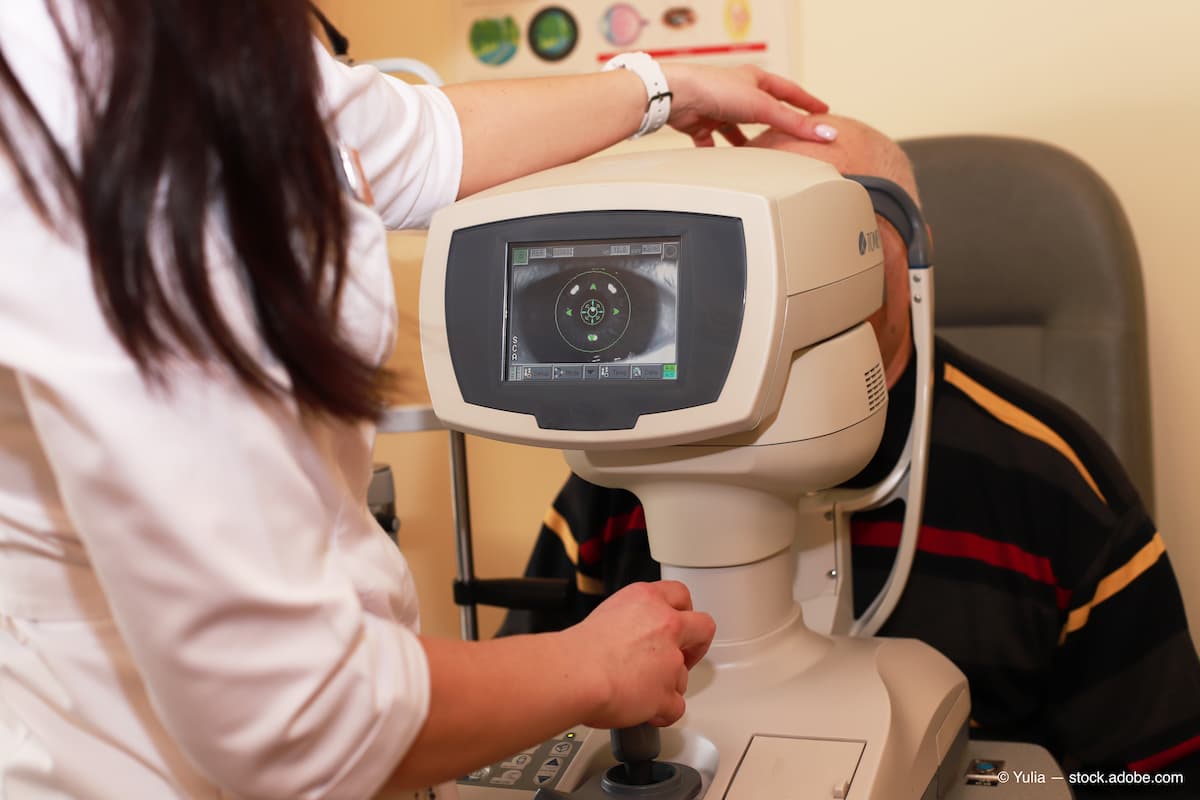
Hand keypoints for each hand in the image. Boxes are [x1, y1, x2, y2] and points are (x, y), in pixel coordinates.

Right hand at [564, 581, 715, 728]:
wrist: (575, 673)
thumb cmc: (579, 649)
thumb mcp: (606, 614)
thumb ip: (632, 620)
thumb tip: (634, 635)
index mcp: (647, 600)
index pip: (680, 594)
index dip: (682, 612)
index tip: (677, 624)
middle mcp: (665, 625)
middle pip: (703, 627)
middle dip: (697, 645)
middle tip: (682, 657)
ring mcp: (671, 660)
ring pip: (683, 676)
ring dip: (667, 685)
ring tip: (639, 691)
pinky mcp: (668, 692)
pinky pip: (675, 708)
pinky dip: (661, 713)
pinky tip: (644, 711)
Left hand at [662, 63, 833, 147]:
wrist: (677, 96)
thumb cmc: (716, 89)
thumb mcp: (763, 107)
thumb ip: (794, 123)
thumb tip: (825, 133)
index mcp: (755, 80)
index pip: (789, 92)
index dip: (806, 102)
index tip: (821, 110)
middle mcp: (736, 92)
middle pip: (762, 110)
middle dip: (776, 122)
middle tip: (791, 134)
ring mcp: (718, 107)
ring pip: (737, 127)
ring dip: (746, 141)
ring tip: (759, 155)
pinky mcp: (701, 123)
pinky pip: (712, 141)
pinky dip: (718, 151)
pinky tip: (724, 163)